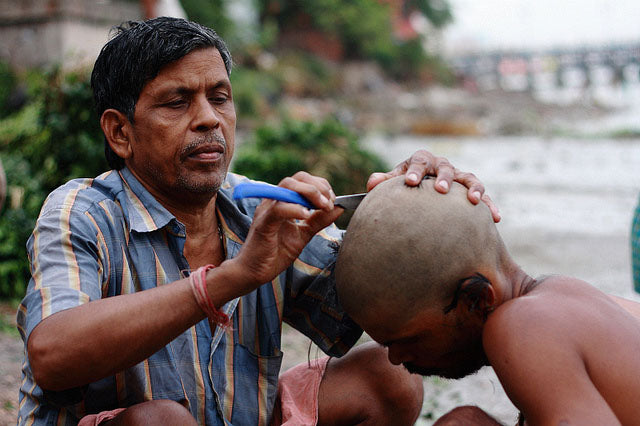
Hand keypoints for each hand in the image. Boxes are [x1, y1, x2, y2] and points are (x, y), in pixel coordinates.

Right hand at [232, 172, 342, 289]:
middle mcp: (273, 201)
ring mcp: (267, 210)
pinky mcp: (263, 224)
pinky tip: (307, 216)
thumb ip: (319, 220)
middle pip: (296, 178)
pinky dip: (295, 209)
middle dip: (317, 187)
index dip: (321, 186)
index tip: (333, 201)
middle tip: (329, 204)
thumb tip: (340, 207)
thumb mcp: (304, 234)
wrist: (254, 272)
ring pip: (287, 187)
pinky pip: (278, 209)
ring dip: (309, 193)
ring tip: (322, 207)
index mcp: (283, 202)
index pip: (303, 180)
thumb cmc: (276, 253)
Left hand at [366, 150, 500, 222]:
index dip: (414, 170)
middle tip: (441, 190)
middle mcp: (442, 165)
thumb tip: (372, 183)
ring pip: (469, 179)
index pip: (418, 161)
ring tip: (474, 201)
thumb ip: (385, 181)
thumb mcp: (395, 181)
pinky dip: (490, 205)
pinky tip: (495, 217)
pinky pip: (483, 196)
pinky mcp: (470, 190)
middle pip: (446, 168)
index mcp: (422, 159)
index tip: (411, 182)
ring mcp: (458, 176)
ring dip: (473, 189)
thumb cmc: (407, 183)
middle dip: (444, 178)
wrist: (423, 184)